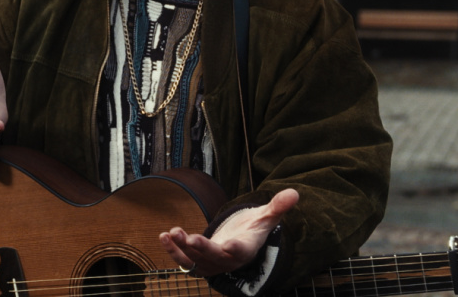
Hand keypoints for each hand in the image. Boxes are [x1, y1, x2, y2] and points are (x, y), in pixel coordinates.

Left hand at [159, 189, 298, 276]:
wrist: (238, 246)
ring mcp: (209, 264)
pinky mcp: (196, 263)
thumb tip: (294, 192)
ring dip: (181, 248)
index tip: (229, 245)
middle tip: (190, 238)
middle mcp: (225, 260)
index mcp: (244, 249)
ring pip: (194, 260)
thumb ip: (277, 207)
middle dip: (201, 248)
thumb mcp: (265, 218)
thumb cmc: (251, 230)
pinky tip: (162, 236)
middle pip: (213, 257)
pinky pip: (182, 260)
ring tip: (171, 233)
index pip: (239, 251)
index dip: (234, 249)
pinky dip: (172, 250)